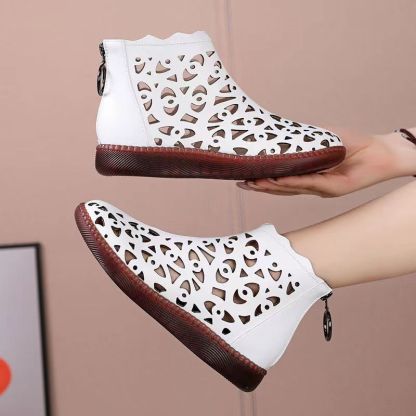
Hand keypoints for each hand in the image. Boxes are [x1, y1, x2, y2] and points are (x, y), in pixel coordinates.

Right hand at [237, 127, 415, 196]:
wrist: (382, 152)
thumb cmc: (354, 144)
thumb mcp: (324, 138)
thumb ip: (305, 140)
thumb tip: (283, 135)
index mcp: (309, 175)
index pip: (281, 180)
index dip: (263, 179)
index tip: (244, 176)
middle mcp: (313, 185)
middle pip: (282, 189)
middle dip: (261, 187)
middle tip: (242, 183)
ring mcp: (322, 189)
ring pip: (292, 189)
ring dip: (271, 187)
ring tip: (253, 183)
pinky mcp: (334, 189)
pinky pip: (310, 184)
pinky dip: (293, 183)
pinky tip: (277, 181)